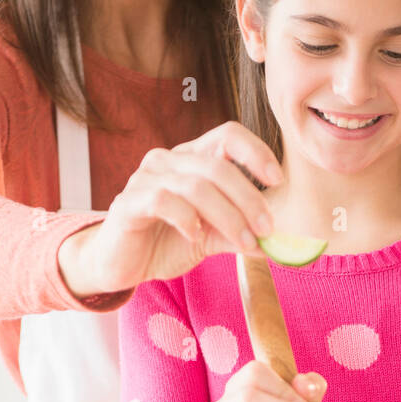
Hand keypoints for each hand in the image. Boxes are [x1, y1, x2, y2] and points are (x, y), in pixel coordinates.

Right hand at [58, 122, 283, 296]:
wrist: (121, 266)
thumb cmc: (166, 243)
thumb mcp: (212, 239)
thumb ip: (240, 234)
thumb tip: (279, 242)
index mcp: (192, 160)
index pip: (228, 135)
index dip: (256, 152)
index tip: (277, 181)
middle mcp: (169, 161)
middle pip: (218, 166)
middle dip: (249, 199)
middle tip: (267, 229)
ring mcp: (146, 178)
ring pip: (196, 186)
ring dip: (228, 216)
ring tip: (244, 242)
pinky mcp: (129, 202)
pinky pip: (164, 201)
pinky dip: (187, 219)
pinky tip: (196, 237)